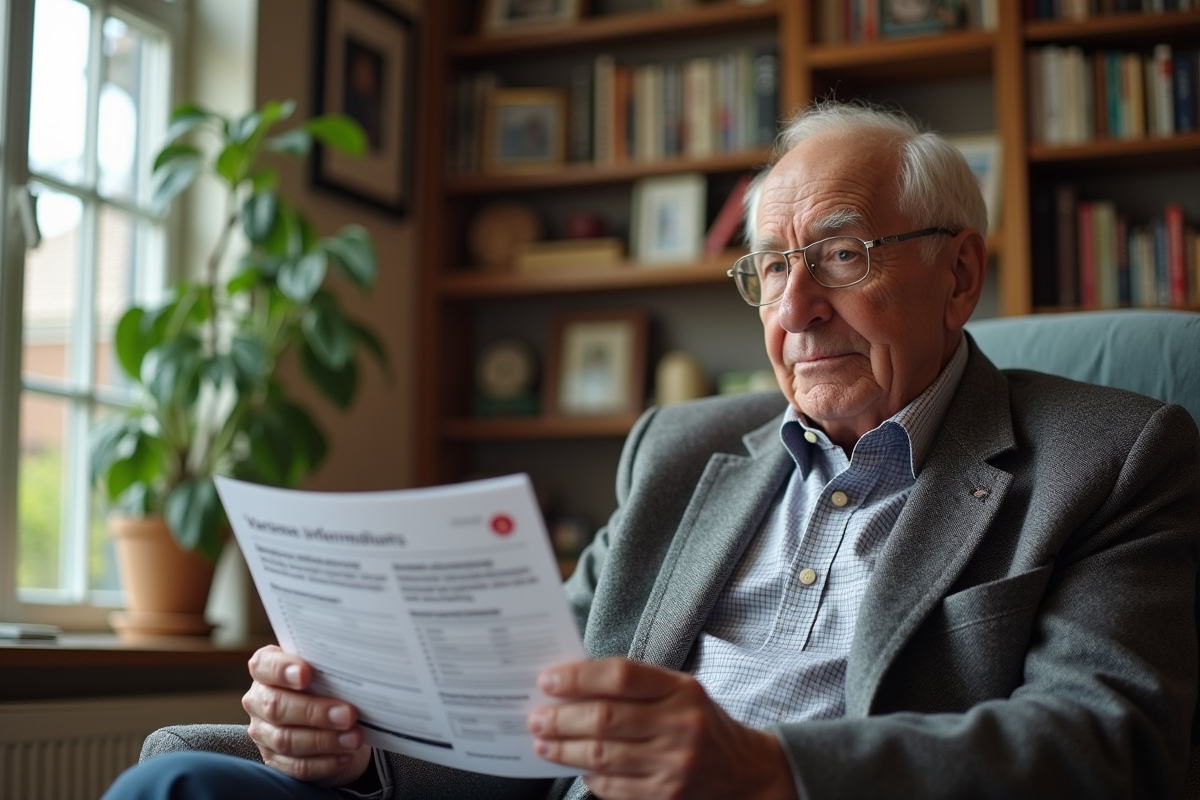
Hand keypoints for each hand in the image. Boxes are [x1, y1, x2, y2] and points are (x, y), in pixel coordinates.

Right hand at [242, 644, 372, 786]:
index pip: (263, 665)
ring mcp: (264, 732)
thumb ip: (327, 667)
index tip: (306, 674)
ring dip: (324, 740)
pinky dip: (324, 762)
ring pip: (286, 739)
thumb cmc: (328, 685)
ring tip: (353, 738)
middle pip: (276, 706)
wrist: (333, 718)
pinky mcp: (275, 760)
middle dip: (314, 711)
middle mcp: (259, 700)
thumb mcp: (326, 671)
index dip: (281, 670)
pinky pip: (296, 766)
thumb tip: (352, 667)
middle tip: (347, 714)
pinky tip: (345, 755)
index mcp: (266, 669)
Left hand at [528, 657, 797, 799]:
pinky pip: (612, 787)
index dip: (578, 677)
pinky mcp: (665, 797)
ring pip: (601, 756)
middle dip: (560, 718)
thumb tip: (572, 685)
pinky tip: (575, 766)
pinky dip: (588, 776)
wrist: (745, 771)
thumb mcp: (680, 691)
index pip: (621, 676)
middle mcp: (681, 726)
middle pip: (604, 718)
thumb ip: (636, 686)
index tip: (548, 680)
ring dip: (563, 749)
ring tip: (542, 742)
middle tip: (536, 716)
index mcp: (682, 690)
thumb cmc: (701, 723)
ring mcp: (673, 766)